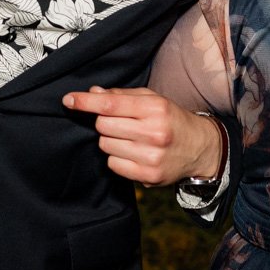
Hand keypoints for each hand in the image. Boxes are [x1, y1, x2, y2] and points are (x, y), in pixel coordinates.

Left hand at [62, 85, 222, 185]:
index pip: (111, 104)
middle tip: (119, 123)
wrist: (201, 148)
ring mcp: (151, 157)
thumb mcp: (153, 100)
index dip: (86, 102)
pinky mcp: (148, 176)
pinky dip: (117, 158)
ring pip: (106, 146)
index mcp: (154, 109)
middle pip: (103, 126)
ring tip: (130, 138)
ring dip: (111, 141)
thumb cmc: (172, 120)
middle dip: (104, 122)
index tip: (69, 100)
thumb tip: (93, 92)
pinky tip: (132, 153)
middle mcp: (153, 133)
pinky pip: (113, 165)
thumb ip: (122, 95)